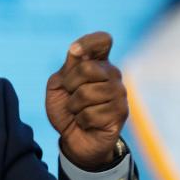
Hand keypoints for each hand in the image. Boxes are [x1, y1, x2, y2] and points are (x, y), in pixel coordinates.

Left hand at [45, 31, 127, 169]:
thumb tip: (76, 51)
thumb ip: (66, 68)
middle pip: (87, 68)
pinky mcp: (121, 112)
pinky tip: (87, 123)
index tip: (74, 51)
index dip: (88, 42)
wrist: (73, 139)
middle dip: (69, 85)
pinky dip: (81, 120)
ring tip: (79, 111)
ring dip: (74, 106)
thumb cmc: (66, 110)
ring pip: (87, 92)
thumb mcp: (58, 86)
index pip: (102, 40)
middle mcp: (112, 74)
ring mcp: (119, 92)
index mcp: (97, 63)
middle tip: (71, 96)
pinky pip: (91, 113)